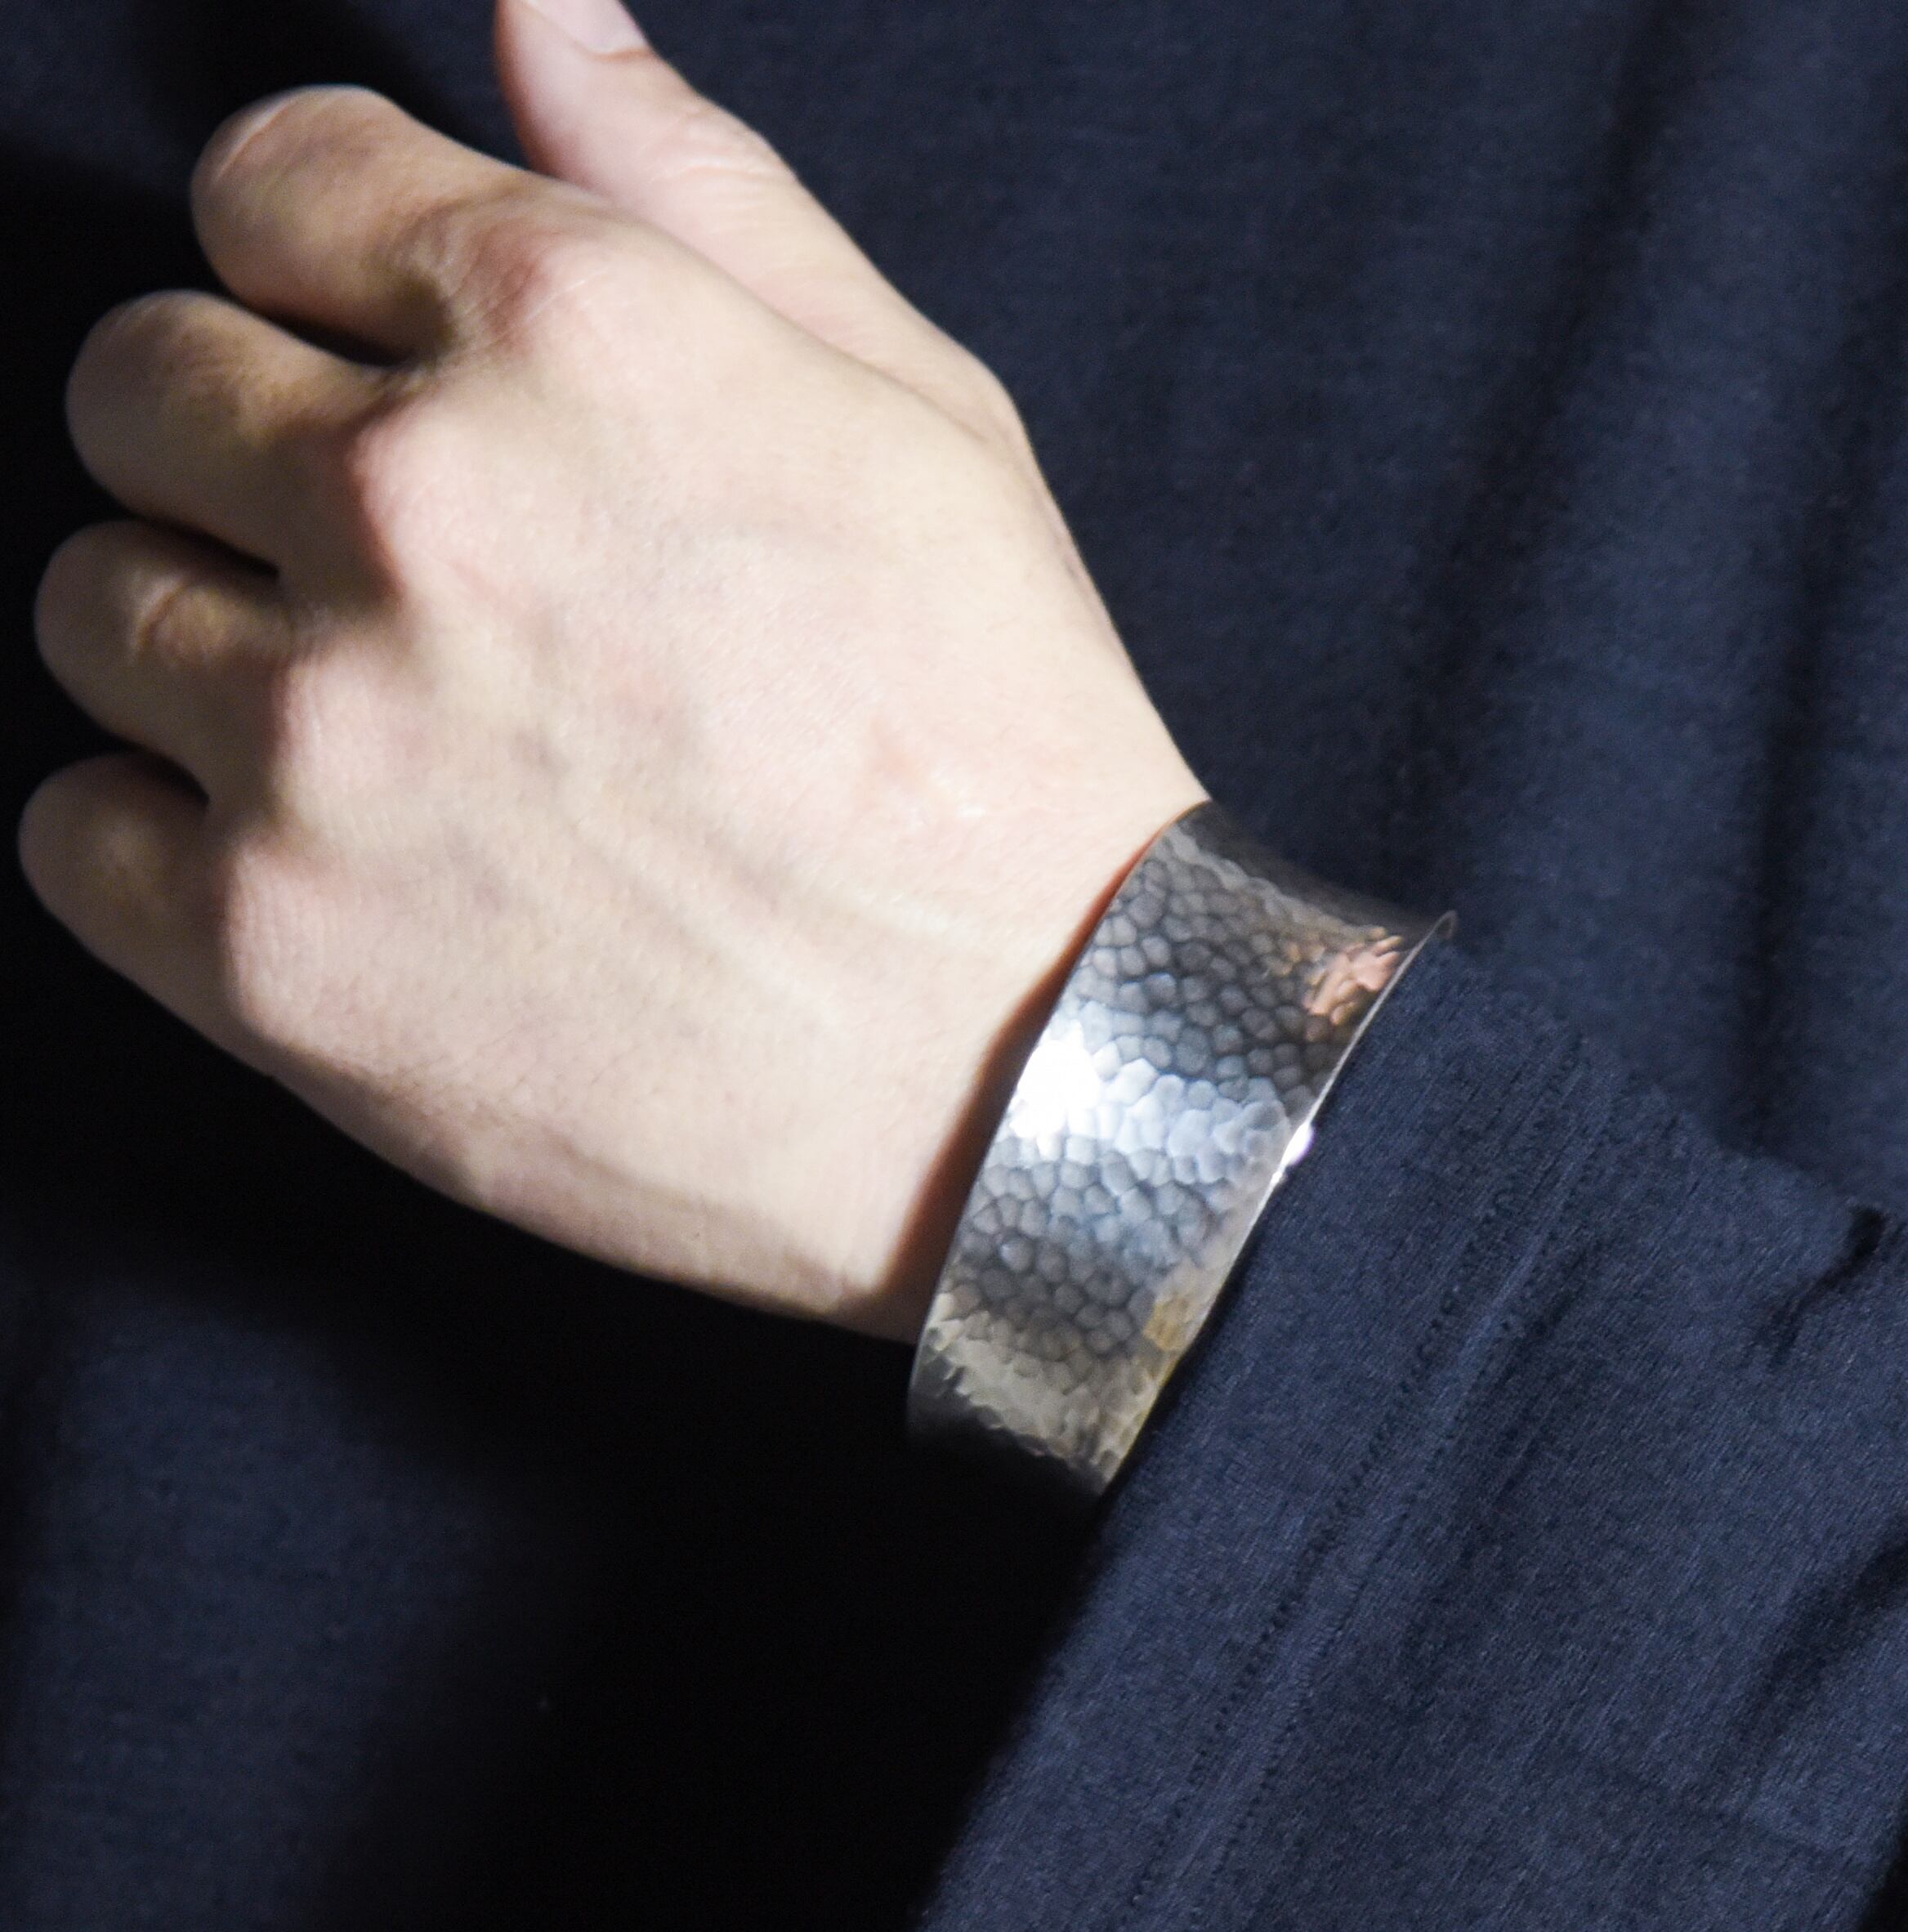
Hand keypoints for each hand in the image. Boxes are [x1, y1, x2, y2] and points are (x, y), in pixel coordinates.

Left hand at [22, 0, 1204, 1340]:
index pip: (270, 182)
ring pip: (93, 607)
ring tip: (386, 740)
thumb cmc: (1002, 750)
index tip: (382, 358)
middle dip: (244, 446)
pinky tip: (329, 864)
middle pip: (140, 386)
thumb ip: (701, 192)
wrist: (1041, 1078)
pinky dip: (167, 837)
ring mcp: (321, 745)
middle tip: (398, 574)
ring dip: (210, 644)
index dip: (325, 265)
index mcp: (570, 336)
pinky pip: (73, 830)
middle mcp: (411, 513)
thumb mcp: (921, 421)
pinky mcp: (274, 958)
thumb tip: (539, 4)